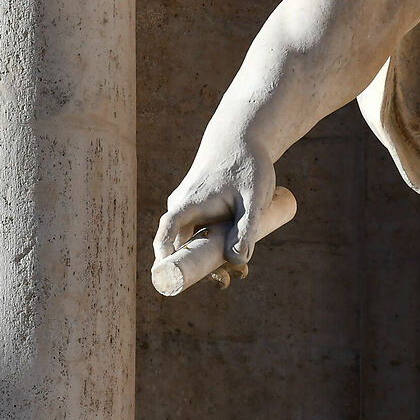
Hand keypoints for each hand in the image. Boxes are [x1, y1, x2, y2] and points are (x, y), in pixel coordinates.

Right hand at [155, 136, 277, 272]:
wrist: (240, 139)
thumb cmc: (247, 165)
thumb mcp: (253, 198)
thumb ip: (247, 229)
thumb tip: (237, 261)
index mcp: (188, 204)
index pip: (167, 233)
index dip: (165, 257)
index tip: (169, 278)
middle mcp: (181, 208)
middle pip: (182, 247)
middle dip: (201, 269)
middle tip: (228, 281)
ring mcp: (188, 209)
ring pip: (194, 241)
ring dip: (211, 258)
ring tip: (241, 270)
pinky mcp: (199, 210)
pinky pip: (200, 233)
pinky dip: (214, 246)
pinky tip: (237, 255)